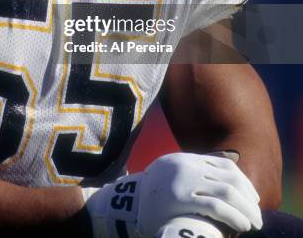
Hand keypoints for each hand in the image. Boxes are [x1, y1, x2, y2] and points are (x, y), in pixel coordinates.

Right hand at [83, 152, 261, 237]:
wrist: (127, 203)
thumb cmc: (153, 195)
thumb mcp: (172, 174)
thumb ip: (193, 173)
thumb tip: (221, 182)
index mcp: (188, 160)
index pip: (226, 166)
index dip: (244, 182)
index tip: (253, 197)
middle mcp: (188, 167)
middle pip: (230, 179)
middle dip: (249, 198)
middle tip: (258, 214)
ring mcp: (185, 182)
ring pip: (226, 192)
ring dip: (245, 209)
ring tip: (253, 223)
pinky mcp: (181, 199)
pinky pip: (215, 205)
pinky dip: (233, 215)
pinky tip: (241, 225)